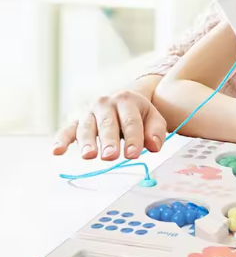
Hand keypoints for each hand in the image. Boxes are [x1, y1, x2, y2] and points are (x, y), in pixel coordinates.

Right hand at [52, 90, 167, 159]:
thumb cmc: (139, 114)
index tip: (133, 154)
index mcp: (126, 100)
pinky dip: (61, 140)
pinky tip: (57, 151)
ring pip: (87, 128)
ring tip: (89, 156)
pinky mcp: (76, 122)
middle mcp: (105, 104)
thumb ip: (156, 132)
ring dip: (87, 142)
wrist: (122, 100)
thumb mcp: (153, 118)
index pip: (131, 121)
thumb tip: (154, 146)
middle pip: (108, 124)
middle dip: (109, 141)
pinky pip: (66, 130)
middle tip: (110, 156)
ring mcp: (89, 112)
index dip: (133, 139)